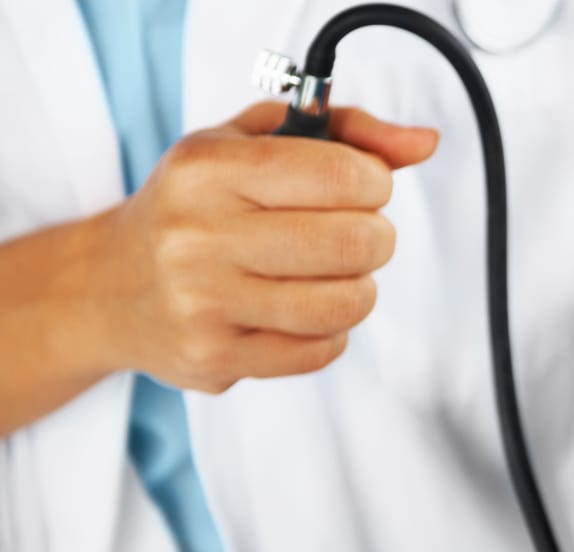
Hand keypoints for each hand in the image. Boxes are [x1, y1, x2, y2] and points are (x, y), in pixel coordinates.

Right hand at [89, 101, 438, 392]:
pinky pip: (320, 351)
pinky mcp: (215, 358)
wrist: (110, 286)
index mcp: (209, 170)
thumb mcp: (253, 142)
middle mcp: (198, 235)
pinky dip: (330, 331)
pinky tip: (301, 310)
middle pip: (353, 242)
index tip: (363, 186)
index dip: (376, 181)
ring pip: (344, 304)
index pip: (341, 173)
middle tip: (356, 234)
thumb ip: (345, 131)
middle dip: (376, 237)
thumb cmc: (197, 205)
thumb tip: (424, 142)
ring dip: (358, 288)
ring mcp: (204, 303)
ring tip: (334, 274)